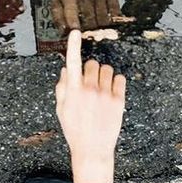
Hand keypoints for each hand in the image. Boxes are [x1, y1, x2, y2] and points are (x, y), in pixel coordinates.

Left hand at [51, 0, 120, 31]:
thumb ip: (58, 16)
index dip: (74, 26)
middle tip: (88, 31)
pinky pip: (115, 12)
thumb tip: (65, 33)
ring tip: (96, 24)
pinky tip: (106, 18)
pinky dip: (111, 19)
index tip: (76, 35)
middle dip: (89, 30)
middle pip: (90, 21)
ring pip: (103, 20)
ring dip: (100, 26)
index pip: (71, 13)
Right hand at [55, 30, 125, 182]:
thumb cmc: (74, 129)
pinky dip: (115, 82)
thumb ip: (62, 87)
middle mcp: (89, 89)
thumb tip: (66, 69)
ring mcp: (105, 94)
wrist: (92, 150)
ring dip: (103, 76)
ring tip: (100, 91)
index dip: (73, 45)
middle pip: (92, 64)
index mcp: (73, 91)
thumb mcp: (61, 109)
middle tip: (89, 85)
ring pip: (107, 69)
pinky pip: (119, 78)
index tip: (75, 32)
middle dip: (90, 71)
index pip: (72, 62)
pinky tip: (110, 94)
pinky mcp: (119, 100)